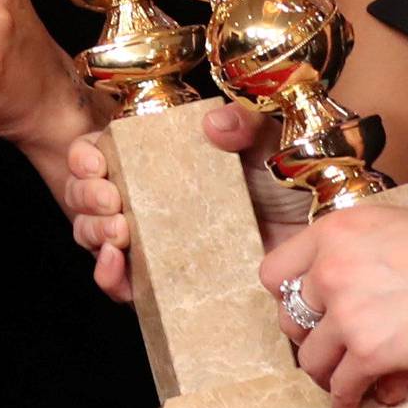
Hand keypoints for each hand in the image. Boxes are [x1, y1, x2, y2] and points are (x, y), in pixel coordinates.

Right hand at [64, 90, 303, 302]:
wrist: (321, 237)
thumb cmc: (292, 179)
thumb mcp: (268, 139)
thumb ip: (244, 122)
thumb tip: (213, 126)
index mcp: (159, 157)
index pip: (101, 150)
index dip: (86, 156)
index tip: (98, 165)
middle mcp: (148, 197)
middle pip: (88, 194)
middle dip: (87, 198)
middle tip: (114, 204)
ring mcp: (155, 240)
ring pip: (95, 237)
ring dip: (93, 235)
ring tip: (118, 235)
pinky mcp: (169, 280)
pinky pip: (124, 284)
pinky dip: (110, 278)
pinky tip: (117, 267)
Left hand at [257, 168, 407, 407]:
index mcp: (341, 228)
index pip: (277, 269)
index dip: (293, 293)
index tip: (313, 308)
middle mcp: (332, 266)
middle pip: (290, 317)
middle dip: (310, 336)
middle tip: (332, 347)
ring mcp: (347, 310)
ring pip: (312, 358)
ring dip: (328, 373)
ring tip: (347, 381)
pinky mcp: (370, 352)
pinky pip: (342, 388)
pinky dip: (349, 402)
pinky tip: (361, 406)